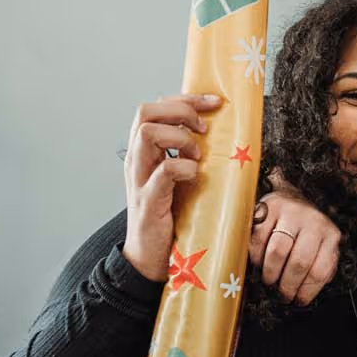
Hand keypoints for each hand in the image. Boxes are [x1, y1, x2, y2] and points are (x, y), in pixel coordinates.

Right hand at [122, 94, 222, 280]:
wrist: (150, 258)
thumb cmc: (169, 217)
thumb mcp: (178, 179)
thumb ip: (188, 156)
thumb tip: (220, 136)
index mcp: (144, 152)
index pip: (154, 108)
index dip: (184, 98)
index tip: (213, 102)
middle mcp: (137, 160)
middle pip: (145, 111)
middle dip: (180, 110)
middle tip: (203, 129)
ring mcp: (139, 179)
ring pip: (147, 133)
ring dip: (180, 137)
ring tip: (198, 155)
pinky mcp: (149, 201)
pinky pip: (164, 171)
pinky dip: (185, 168)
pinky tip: (196, 176)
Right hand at [250, 190, 340, 304]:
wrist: (291, 197)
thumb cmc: (306, 231)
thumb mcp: (322, 247)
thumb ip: (320, 267)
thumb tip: (305, 295)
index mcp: (330, 235)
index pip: (320, 270)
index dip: (307, 291)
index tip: (298, 301)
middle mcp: (314, 221)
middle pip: (299, 262)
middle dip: (287, 285)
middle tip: (282, 295)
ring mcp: (291, 212)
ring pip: (278, 251)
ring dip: (271, 273)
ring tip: (270, 281)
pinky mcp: (269, 207)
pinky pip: (259, 238)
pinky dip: (256, 256)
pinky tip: (260, 263)